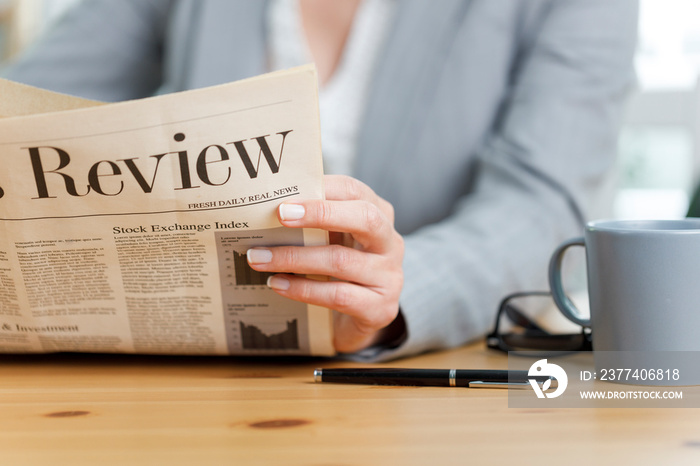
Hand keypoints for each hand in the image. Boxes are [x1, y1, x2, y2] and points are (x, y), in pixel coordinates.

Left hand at [246, 175, 403, 352]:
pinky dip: (303, 288)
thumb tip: (268, 209)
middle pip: (365, 219)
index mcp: (379, 216)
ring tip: (260, 258)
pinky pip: (338, 295)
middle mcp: (391, 243)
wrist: (355, 322)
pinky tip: (277, 284)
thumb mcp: (331, 241)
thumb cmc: (339, 273)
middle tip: (280, 216)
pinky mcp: (381, 309)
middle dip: (320, 214)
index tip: (288, 197)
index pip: (355, 191)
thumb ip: (313, 224)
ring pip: (340, 261)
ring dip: (295, 258)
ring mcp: (389, 277)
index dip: (324, 189)